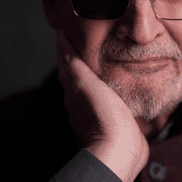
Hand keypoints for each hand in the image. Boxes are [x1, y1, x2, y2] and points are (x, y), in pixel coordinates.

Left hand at [56, 29, 148, 181]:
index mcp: (73, 91)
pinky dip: (106, 88)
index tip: (68, 30)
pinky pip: (106, 99)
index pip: (65, 64)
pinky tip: (115, 85)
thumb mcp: (86, 84)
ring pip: (90, 88)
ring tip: (101, 59)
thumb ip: (74, 64)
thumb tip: (61, 40)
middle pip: (75, 76)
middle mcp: (80, 103)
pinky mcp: (113, 121)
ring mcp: (96, 113)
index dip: (65, 47)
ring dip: (92, 74)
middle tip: (84, 40)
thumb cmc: (104, 117)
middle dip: (77, 58)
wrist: (120, 151)